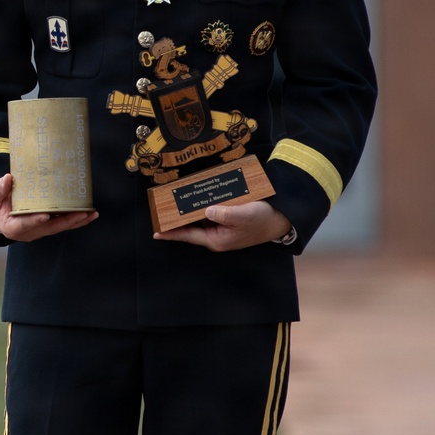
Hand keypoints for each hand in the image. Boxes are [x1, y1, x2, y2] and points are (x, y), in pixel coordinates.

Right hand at [0, 174, 97, 242]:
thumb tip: (8, 179)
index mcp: (13, 226)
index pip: (25, 224)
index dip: (35, 220)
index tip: (45, 216)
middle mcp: (29, 232)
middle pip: (50, 227)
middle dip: (67, 221)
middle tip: (82, 213)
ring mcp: (39, 230)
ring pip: (59, 227)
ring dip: (76, 221)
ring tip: (91, 214)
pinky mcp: (47, 225)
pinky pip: (62, 223)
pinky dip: (76, 220)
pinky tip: (89, 214)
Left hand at [153, 199, 290, 252]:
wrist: (278, 220)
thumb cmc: (261, 220)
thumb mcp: (243, 215)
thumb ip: (224, 214)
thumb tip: (207, 211)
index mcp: (216, 239)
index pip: (189, 236)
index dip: (172, 234)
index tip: (156, 232)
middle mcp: (215, 235)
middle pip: (191, 227)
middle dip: (177, 218)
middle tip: (161, 208)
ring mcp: (220, 228)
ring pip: (199, 218)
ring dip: (189, 210)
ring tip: (175, 199)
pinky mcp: (225, 219)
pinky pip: (209, 213)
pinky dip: (202, 205)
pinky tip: (196, 195)